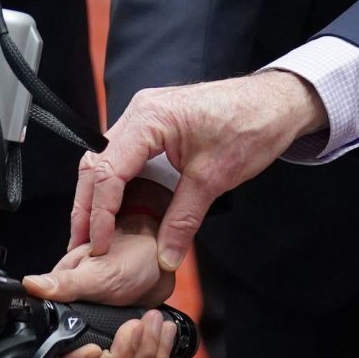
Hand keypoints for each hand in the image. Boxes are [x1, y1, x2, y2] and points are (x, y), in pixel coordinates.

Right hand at [23, 208, 182, 357]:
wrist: (155, 255)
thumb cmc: (123, 253)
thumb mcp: (95, 269)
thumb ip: (65, 283)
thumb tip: (30, 285)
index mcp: (65, 321)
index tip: (95, 350)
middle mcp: (81, 342)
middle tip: (135, 326)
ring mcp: (107, 351)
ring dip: (144, 353)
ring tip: (153, 318)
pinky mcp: (131, 354)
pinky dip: (158, 352)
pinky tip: (163, 328)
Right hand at [73, 70, 326, 270]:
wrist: (277, 102)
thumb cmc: (250, 123)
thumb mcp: (213, 179)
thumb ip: (183, 220)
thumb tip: (164, 255)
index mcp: (149, 118)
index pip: (108, 171)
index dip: (100, 213)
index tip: (99, 244)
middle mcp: (140, 112)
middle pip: (97, 165)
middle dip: (88, 208)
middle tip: (81, 246)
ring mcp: (146, 118)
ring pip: (108, 162)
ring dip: (99, 199)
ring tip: (94, 235)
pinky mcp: (156, 127)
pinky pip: (126, 158)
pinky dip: (118, 187)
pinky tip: (118, 212)